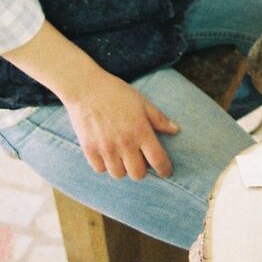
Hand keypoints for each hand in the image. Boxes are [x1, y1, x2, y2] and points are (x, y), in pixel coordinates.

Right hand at [62, 71, 179, 180]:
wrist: (85, 87)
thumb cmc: (116, 93)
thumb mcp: (142, 102)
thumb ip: (159, 119)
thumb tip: (176, 130)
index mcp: (140, 131)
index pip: (158, 160)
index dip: (165, 170)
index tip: (165, 172)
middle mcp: (124, 142)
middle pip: (138, 174)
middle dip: (142, 170)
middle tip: (139, 161)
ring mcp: (105, 147)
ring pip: (119, 174)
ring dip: (123, 168)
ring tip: (122, 157)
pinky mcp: (89, 149)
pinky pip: (100, 169)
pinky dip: (105, 165)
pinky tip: (107, 154)